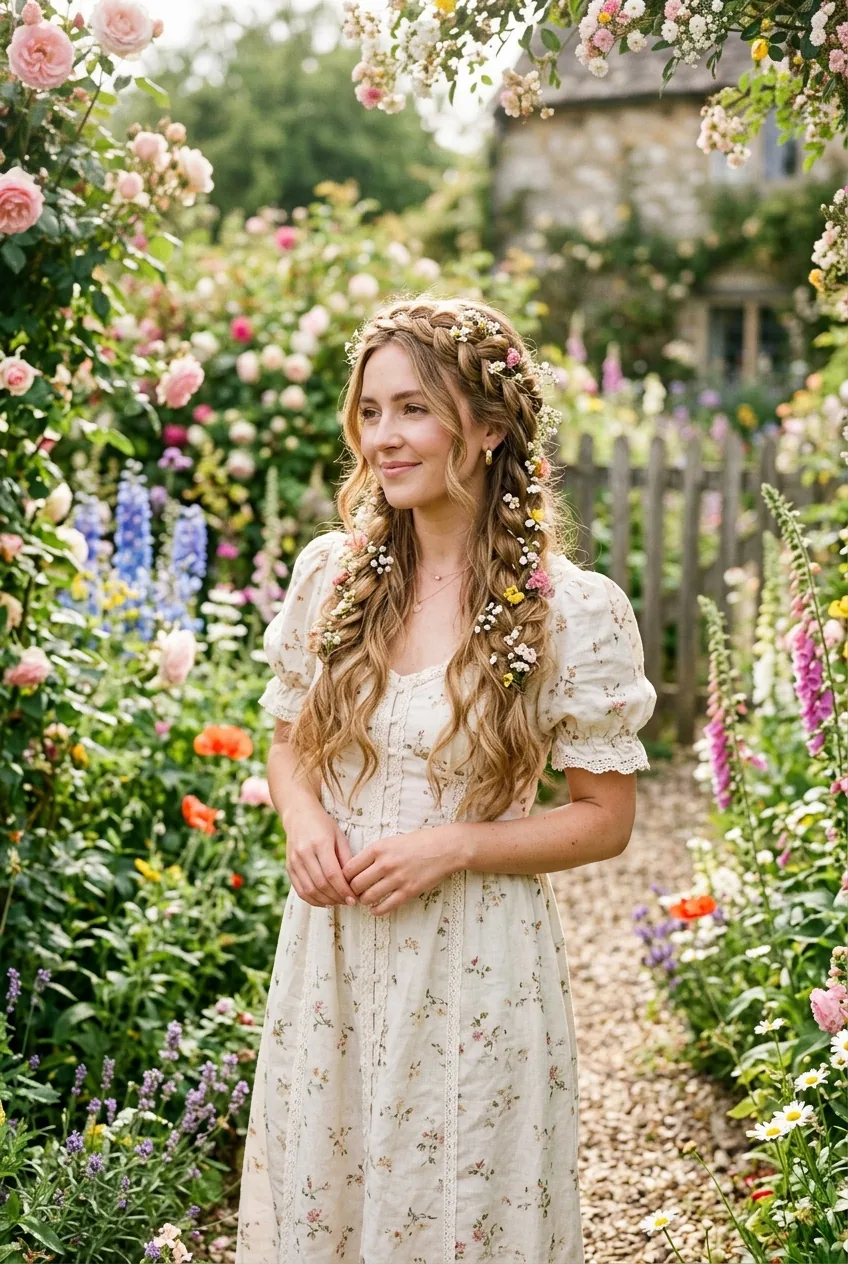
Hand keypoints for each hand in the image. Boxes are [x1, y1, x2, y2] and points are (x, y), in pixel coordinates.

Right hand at [284, 804, 358, 907]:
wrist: (298, 814)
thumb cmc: (323, 824)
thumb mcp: (339, 836)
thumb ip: (346, 858)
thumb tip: (353, 881)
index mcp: (320, 843)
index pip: (332, 874)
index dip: (343, 890)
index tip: (354, 899)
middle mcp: (304, 853)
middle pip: (321, 884)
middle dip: (336, 897)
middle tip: (349, 902)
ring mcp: (294, 861)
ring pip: (309, 890)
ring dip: (325, 901)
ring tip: (338, 902)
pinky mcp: (289, 867)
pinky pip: (300, 890)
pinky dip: (313, 900)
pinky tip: (324, 901)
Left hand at [341, 825, 460, 916]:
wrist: (445, 847)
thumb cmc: (418, 842)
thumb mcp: (391, 841)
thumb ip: (374, 854)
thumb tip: (355, 869)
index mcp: (378, 848)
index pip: (349, 868)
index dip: (344, 878)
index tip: (346, 881)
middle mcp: (385, 864)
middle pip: (355, 885)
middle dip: (352, 891)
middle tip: (354, 893)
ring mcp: (397, 879)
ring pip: (368, 897)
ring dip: (364, 901)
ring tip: (365, 899)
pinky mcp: (408, 891)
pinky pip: (385, 907)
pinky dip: (376, 911)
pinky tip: (375, 909)